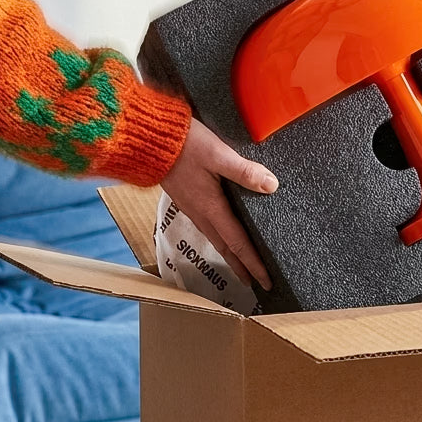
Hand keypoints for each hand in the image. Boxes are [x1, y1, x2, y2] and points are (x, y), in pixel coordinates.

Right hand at [161, 118, 276, 289]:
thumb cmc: (184, 145)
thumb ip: (244, 171)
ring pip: (215, 239)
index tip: (266, 282)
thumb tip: (272, 185)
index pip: (238, 245)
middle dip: (242, 267)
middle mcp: (201, 214)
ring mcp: (192, 208)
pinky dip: (219, 239)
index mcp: (212, 209)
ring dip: (230, 255)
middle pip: (226, 249)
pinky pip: (206, 227)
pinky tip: (222, 235)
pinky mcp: (186, 199)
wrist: (149, 139)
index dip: (254, 264)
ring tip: (242, 266)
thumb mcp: (218, 154)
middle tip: (256, 283)